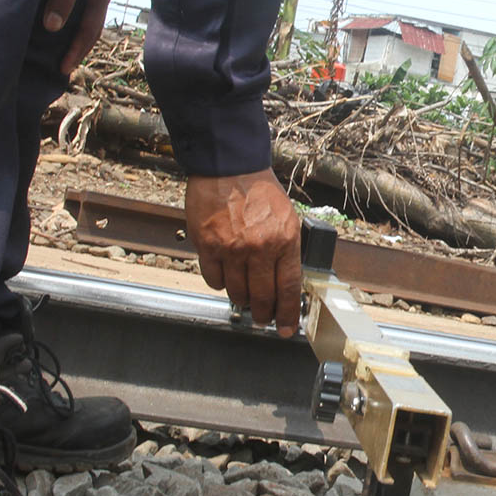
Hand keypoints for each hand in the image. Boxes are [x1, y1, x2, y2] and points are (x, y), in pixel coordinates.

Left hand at [43, 0, 114, 74]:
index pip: (89, 31)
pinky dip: (61, 13)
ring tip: (55, 48)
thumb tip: (52, 28)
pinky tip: (49, 18)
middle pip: (87, 25)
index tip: (62, 71)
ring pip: (79, 13)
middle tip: (61, 67)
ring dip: (68, 31)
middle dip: (75, 46)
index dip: (76, 51)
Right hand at [185, 169, 301, 337]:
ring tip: (243, 291)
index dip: (288, 314)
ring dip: (240, 297)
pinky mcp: (208, 245)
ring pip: (236, 292)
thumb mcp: (287, 218)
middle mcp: (258, 247)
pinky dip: (219, 282)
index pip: (288, 288)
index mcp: (284, 240)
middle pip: (261, 297)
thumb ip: (287, 250)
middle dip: (263, 313)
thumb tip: (285, 284)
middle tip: (262, 318)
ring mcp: (231, 248)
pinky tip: (224, 274)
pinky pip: (213, 279)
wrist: (228, 167)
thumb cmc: (258, 191)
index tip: (287, 328)